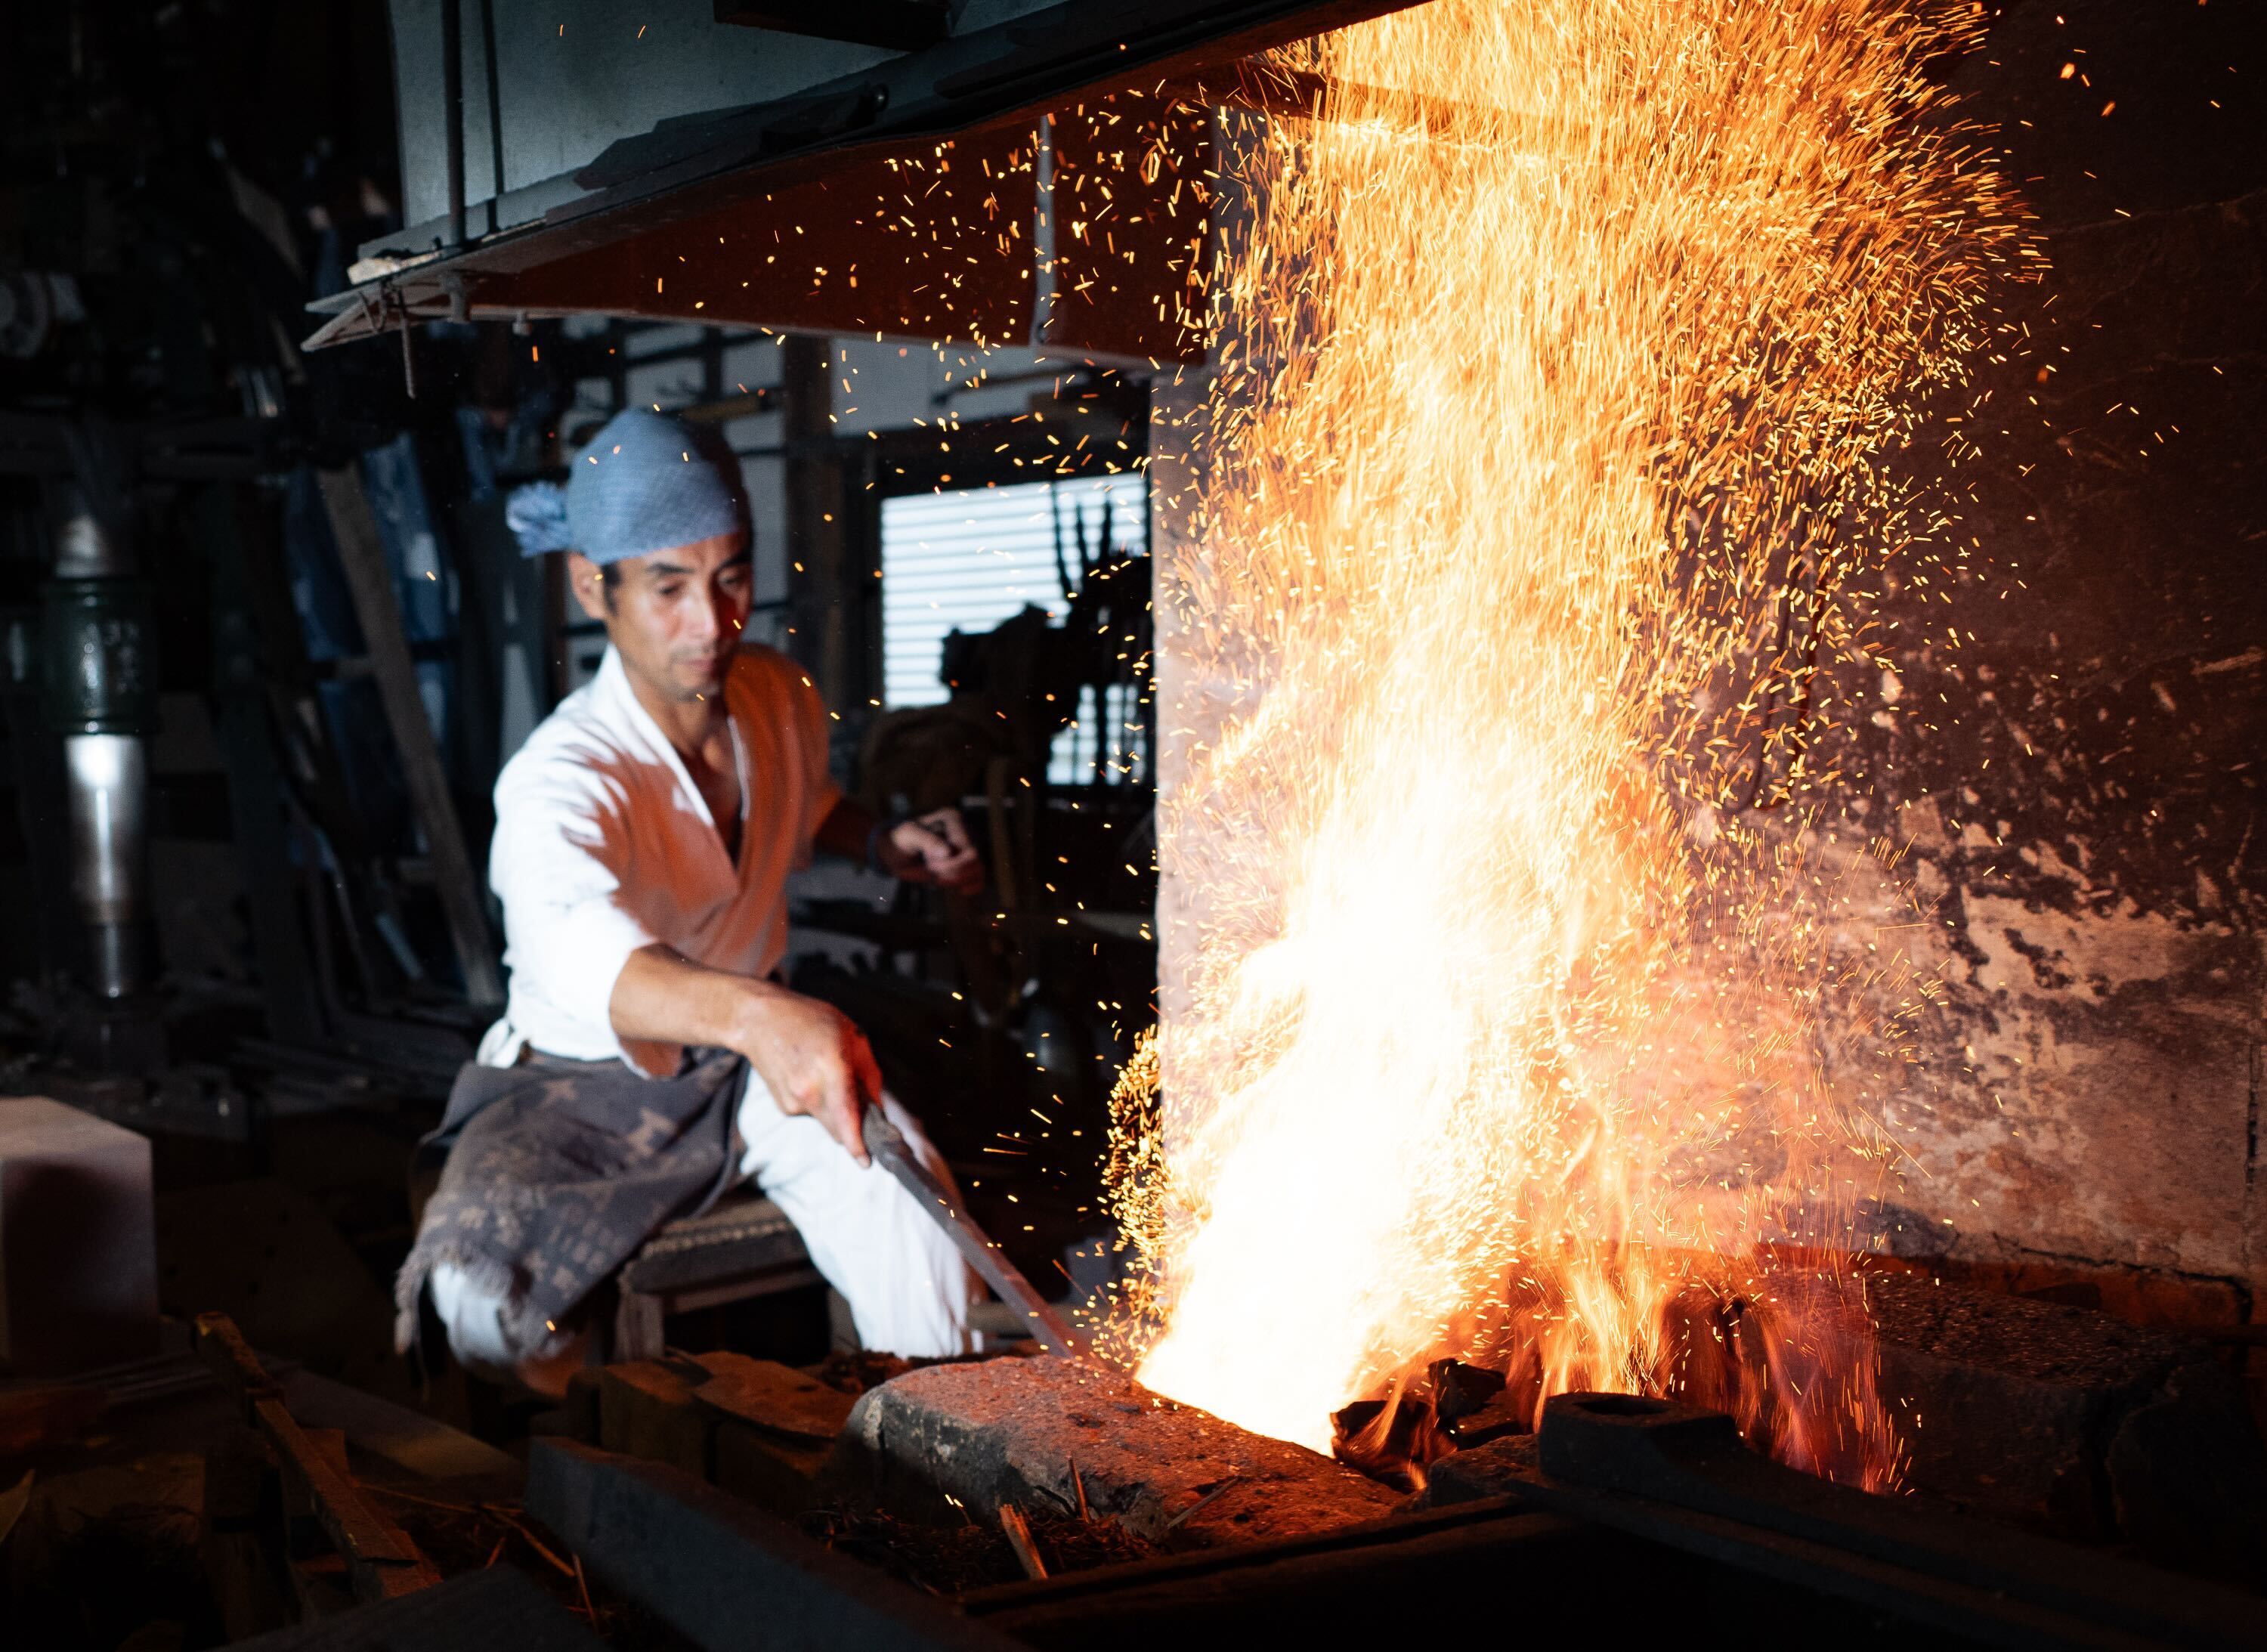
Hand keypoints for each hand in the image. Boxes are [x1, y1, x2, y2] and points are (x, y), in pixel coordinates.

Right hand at [733, 984, 880, 1163]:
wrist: (759, 1021)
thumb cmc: (810, 1021)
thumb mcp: (852, 1035)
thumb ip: (869, 1075)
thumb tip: (877, 1109)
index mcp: (830, 1069)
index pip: (846, 1118)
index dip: (858, 1145)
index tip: (866, 1162)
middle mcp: (809, 1091)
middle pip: (839, 1131)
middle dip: (853, 1127)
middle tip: (860, 1105)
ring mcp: (793, 1102)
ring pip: (827, 1123)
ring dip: (835, 1111)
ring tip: (826, 1076)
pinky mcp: (784, 1108)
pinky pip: (812, 1115)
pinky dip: (818, 1104)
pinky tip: (809, 1078)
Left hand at [880, 808, 982, 893]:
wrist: (896, 853)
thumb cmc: (901, 840)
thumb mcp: (908, 836)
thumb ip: (926, 840)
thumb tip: (948, 852)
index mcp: (951, 819)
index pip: (964, 845)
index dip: (949, 861)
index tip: (928, 861)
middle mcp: (963, 831)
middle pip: (973, 859)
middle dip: (952, 871)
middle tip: (931, 869)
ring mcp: (966, 849)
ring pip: (978, 869)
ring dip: (957, 879)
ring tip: (939, 878)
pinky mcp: (966, 865)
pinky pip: (979, 878)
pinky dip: (972, 886)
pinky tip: (961, 891)